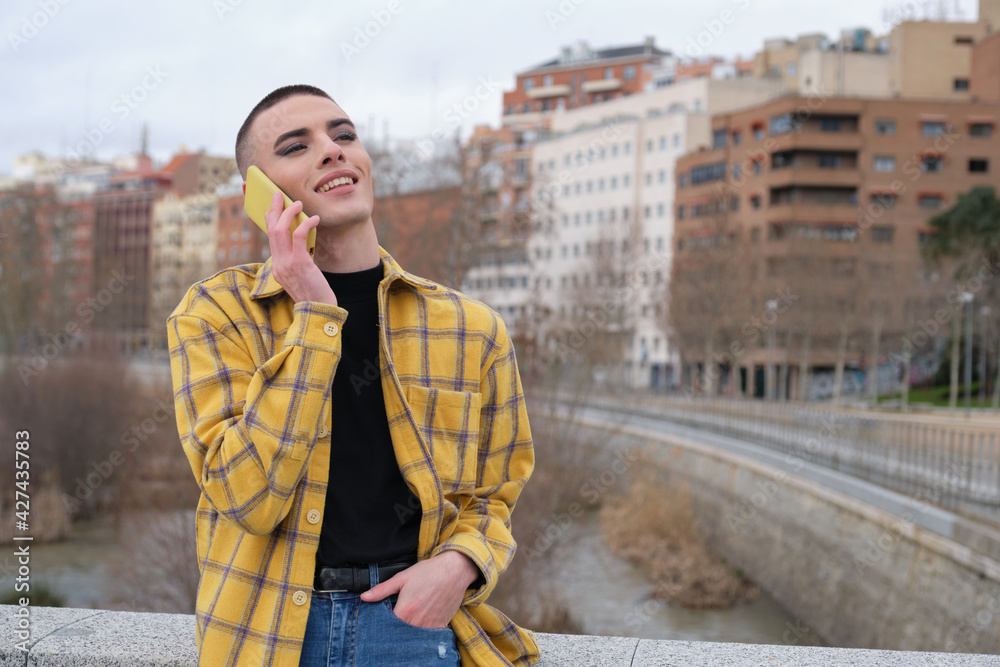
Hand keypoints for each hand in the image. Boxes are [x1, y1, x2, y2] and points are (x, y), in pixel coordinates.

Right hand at [265, 191, 336, 305]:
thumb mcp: (302, 277)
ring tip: (298, 203)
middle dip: (274, 210)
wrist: (319, 312)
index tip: (271, 208)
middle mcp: (278, 265)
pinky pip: (299, 236)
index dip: (269, 221)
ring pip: (279, 230)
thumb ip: (297, 261)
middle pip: (271, 230)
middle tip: (279, 195)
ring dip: (288, 213)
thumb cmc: (315, 294)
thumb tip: (301, 241)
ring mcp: (286, 264)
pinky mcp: (299, 263)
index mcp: (277, 268)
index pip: (270, 239)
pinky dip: (305, 224)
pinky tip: (314, 219)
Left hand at [360, 551, 478, 628]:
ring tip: (409, 621)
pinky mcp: (440, 625)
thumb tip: (364, 597)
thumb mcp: (402, 577)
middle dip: (396, 629)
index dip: (383, 626)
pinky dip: (424, 632)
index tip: (384, 621)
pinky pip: (429, 636)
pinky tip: (421, 623)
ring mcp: (430, 625)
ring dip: (410, 631)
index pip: (388, 627)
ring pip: (414, 636)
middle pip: (401, 633)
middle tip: (397, 620)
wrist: (454, 570)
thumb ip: (382, 589)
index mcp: (405, 610)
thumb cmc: (428, 572)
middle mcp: (417, 621)